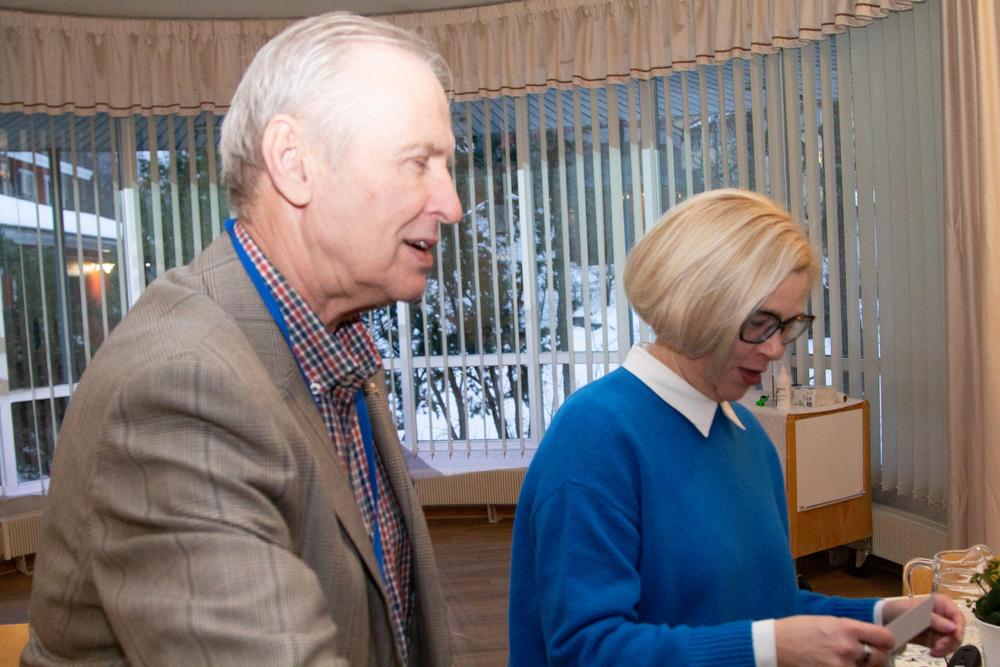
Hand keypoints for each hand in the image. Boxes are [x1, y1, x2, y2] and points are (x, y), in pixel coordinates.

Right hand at [775, 615, 894, 665]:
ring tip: (841, 660)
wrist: (773, 646)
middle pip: (880, 659)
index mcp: (846, 628)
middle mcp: (847, 648)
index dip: (886, 642)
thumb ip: (850, 631)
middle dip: (874, 659)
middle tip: (863, 657)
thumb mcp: (826, 622)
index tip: (883, 645)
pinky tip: (834, 665)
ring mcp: (841, 666)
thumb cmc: (796, 632)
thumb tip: (870, 640)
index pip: (885, 638)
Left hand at [882, 594, 963, 656]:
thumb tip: (953, 628)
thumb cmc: (900, 609)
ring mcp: (941, 629)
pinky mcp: (935, 639)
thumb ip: (934, 619)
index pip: (957, 616)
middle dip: (950, 641)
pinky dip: (940, 652)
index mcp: (942, 604)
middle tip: (939, 647)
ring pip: (952, 641)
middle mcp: (944, 616)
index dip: (960, 627)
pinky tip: (933, 652)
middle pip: (957, 631)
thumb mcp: (915, 611)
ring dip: (946, 648)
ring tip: (934, 651)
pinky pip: (944, 648)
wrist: (887, 619)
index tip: (956, 637)